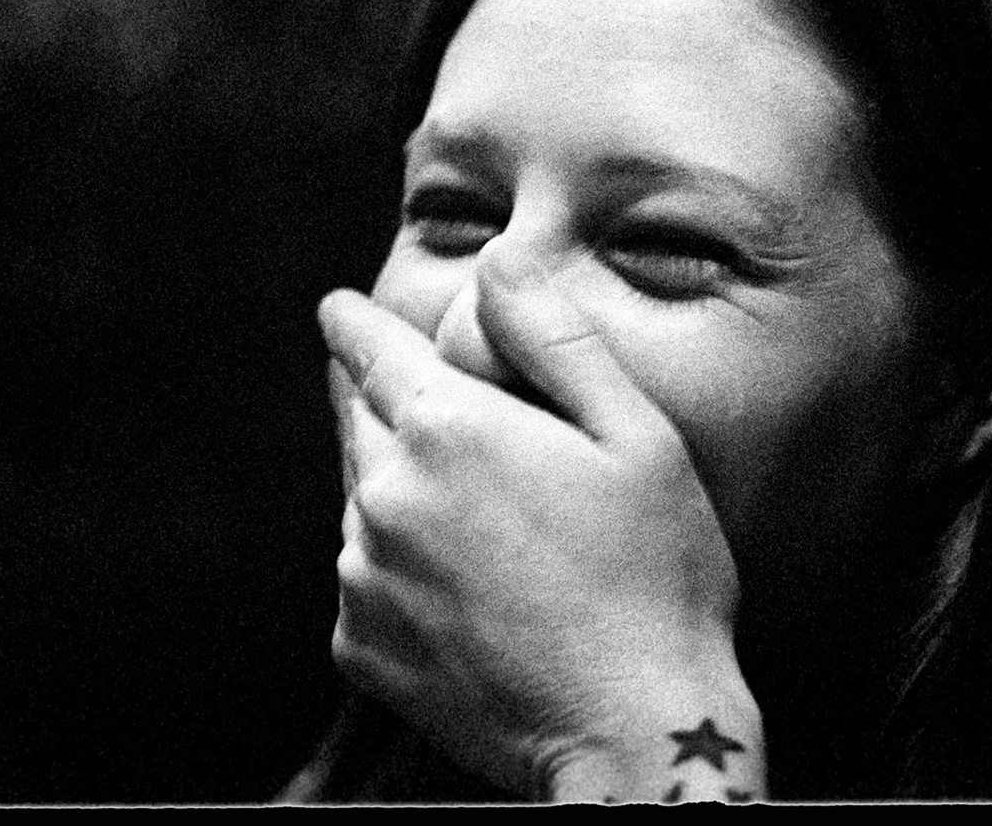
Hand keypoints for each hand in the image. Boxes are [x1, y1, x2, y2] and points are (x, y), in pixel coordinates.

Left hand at [321, 245, 764, 801]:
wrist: (632, 732)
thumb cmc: (655, 577)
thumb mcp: (636, 435)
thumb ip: (555, 336)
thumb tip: (496, 261)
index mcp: (447, 427)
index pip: (367, 346)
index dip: (352, 320)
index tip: (336, 307)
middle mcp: (383, 495)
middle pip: (357, 417)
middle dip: (380, 398)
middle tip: (427, 404)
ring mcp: (362, 576)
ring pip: (361, 498)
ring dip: (398, 486)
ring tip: (479, 512)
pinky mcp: (358, 646)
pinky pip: (365, 576)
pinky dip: (398, 565)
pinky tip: (468, 583)